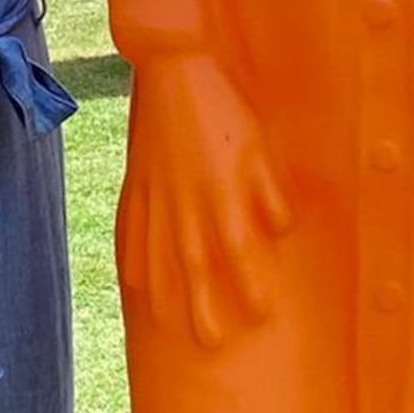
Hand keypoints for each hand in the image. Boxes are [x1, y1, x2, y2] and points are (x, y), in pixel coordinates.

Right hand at [122, 49, 293, 348]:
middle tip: (211, 342)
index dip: (249, 283)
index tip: (261, 313)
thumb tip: (280, 229)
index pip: (238, 249)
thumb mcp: (258, 144)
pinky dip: (134, 259)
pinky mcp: (138, 184)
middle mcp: (186, 202)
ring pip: (160, 255)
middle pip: (194, 265)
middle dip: (203, 306)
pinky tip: (135, 285)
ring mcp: (156, 196)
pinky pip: (132, 230)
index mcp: (220, 191)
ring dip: (165, 293)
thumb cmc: (223, 106)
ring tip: (170, 324)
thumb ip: (268, 190)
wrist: (172, 69)